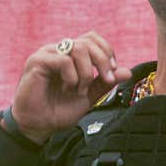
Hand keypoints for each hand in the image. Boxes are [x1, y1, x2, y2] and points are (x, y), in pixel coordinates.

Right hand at [9, 31, 131, 143]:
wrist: (38, 126)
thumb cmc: (59, 111)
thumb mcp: (89, 95)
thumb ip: (105, 82)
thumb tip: (128, 72)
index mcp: (71, 55)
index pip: (93, 39)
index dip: (107, 52)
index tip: (112, 74)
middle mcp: (59, 50)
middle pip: (88, 41)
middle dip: (102, 61)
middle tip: (106, 80)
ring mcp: (48, 53)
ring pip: (78, 47)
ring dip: (86, 72)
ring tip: (81, 90)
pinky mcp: (37, 61)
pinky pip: (63, 60)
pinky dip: (72, 77)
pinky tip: (67, 89)